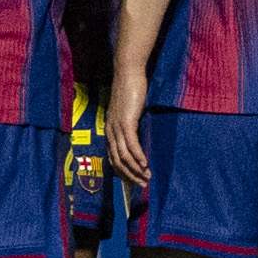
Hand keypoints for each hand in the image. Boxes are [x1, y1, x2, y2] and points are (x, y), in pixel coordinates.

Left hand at [108, 65, 150, 188]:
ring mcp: (117, 127)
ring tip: (147, 177)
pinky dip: (138, 156)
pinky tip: (145, 164)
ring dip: (136, 170)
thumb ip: (130, 124)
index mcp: (110, 130)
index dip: (123, 172)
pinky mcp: (126, 122)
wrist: (128, 73)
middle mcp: (110, 131)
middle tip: (143, 184)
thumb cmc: (130, 90)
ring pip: (124, 156)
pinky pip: (131, 145)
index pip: (113, 158)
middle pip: (117, 161)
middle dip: (130, 176)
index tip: (134, 180)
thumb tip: (138, 136)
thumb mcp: (128, 111)